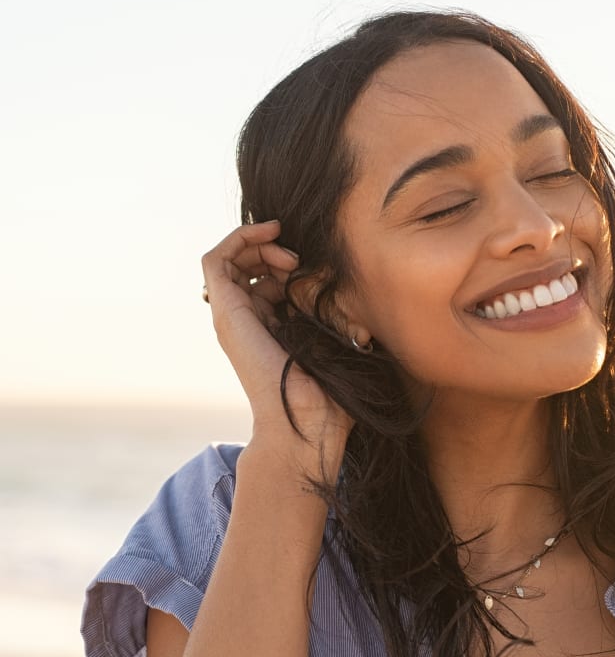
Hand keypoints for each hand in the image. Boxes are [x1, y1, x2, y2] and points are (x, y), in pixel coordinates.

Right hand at [201, 221, 351, 478]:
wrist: (307, 421)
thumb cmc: (329, 392)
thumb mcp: (339, 341)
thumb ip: (339, 319)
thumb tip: (359, 316)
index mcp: (270, 328)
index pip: (266, 281)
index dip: (287, 263)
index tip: (313, 267)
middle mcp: (246, 321)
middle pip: (246, 266)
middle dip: (272, 250)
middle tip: (298, 260)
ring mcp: (233, 316)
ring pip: (229, 260)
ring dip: (257, 243)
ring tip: (287, 254)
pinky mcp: (226, 312)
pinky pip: (214, 260)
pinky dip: (238, 239)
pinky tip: (268, 235)